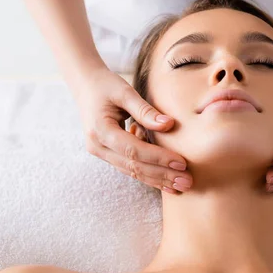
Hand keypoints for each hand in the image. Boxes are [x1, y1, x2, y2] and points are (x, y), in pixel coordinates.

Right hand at [74, 68, 191, 194]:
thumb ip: (145, 110)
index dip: (158, 158)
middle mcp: (98, 146)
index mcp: (101, 130)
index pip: (133, 149)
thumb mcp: (125, 92)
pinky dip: (149, 176)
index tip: (181, 162)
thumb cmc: (106, 85)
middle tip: (187, 181)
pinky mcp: (107, 154)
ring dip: (157, 180)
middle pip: (133, 166)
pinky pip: (129, 168)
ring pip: (132, 172)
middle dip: (162, 175)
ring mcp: (101, 153)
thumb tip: (170, 125)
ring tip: (181, 186)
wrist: (86, 86)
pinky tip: (166, 182)